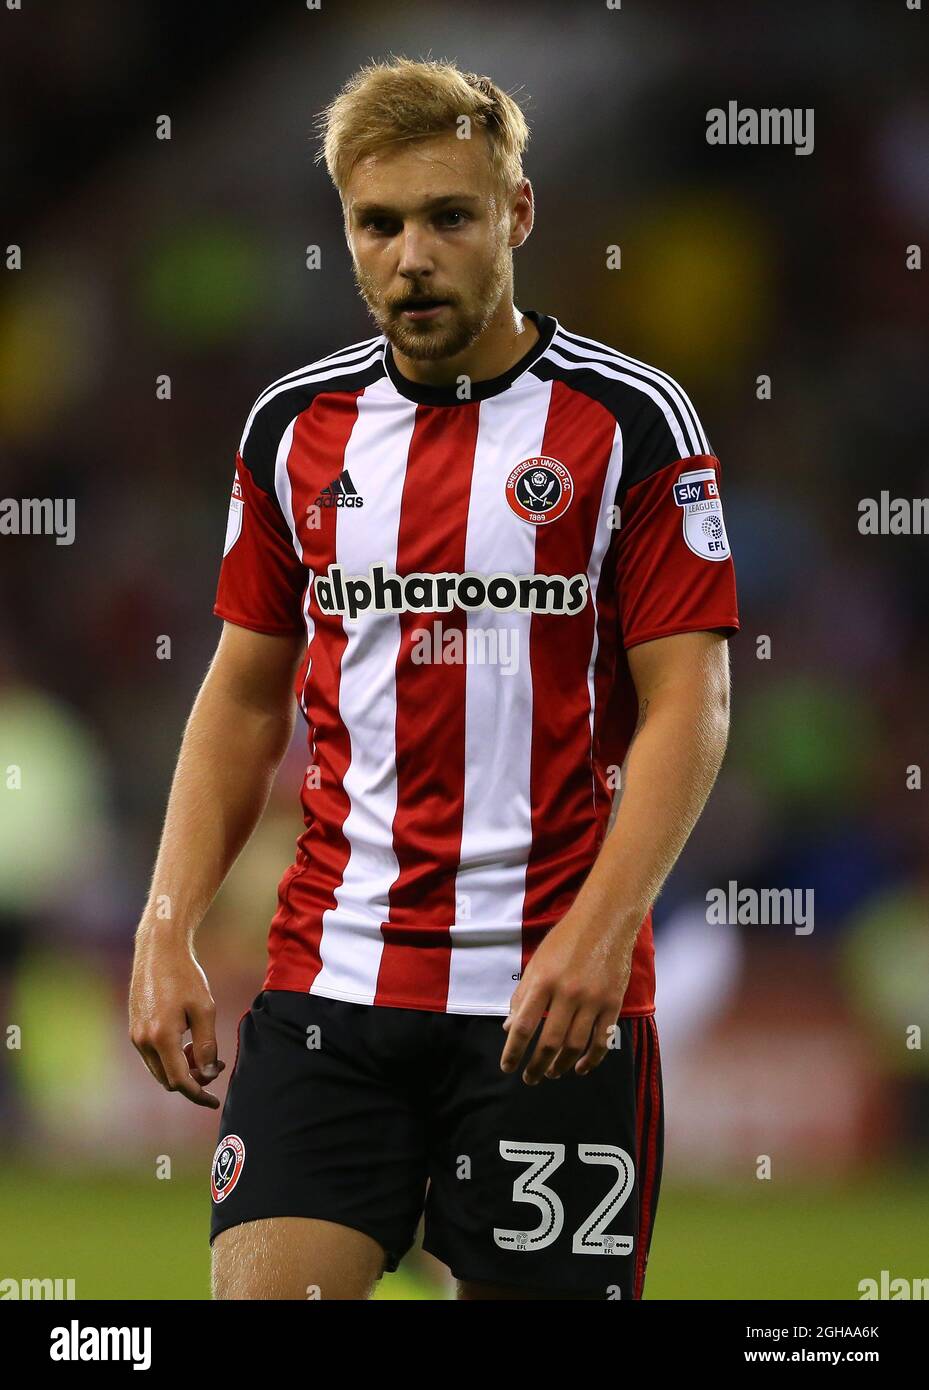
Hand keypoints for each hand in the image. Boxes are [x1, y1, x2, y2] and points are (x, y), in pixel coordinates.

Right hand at [129, 930, 224, 1107]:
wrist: (159, 951)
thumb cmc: (185, 977)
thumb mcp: (205, 1010)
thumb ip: (207, 1045)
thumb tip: (208, 1073)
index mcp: (161, 1037)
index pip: (180, 1081)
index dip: (198, 1094)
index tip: (214, 1101)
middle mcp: (143, 1041)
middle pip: (168, 1079)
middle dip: (192, 1079)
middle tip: (215, 1064)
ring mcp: (135, 1035)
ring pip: (159, 1069)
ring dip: (181, 1068)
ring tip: (202, 1049)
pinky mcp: (134, 1028)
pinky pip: (153, 1055)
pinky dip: (170, 1056)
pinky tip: (187, 1040)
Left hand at [499, 910, 635, 1084]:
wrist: (605, 921)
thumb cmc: (565, 940)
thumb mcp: (536, 963)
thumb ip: (522, 995)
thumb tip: (509, 1028)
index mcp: (543, 981)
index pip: (523, 1025)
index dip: (513, 1051)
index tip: (507, 1066)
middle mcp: (568, 992)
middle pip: (550, 1042)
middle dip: (537, 1066)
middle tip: (530, 1078)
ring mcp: (593, 999)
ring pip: (575, 1045)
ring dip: (561, 1066)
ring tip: (552, 1073)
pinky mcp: (613, 1003)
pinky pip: (602, 1040)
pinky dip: (591, 1059)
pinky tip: (580, 1068)